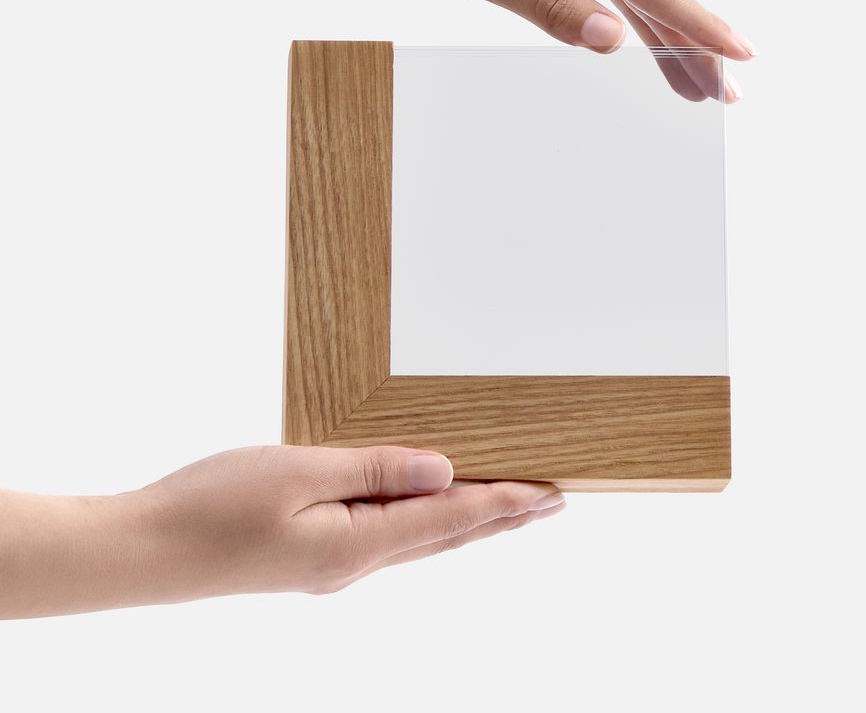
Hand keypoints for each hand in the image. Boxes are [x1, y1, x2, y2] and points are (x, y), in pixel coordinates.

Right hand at [0, 444, 563, 616]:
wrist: (145, 552)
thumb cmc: (213, 505)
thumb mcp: (299, 470)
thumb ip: (374, 469)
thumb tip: (442, 471)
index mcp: (358, 544)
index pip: (452, 520)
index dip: (505, 504)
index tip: (551, 494)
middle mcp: (354, 563)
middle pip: (445, 537)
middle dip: (500, 517)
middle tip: (547, 502)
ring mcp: (332, 565)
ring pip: (419, 541)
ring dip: (466, 522)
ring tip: (504, 507)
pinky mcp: (311, 557)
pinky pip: (387, 538)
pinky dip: (423, 523)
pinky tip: (423, 511)